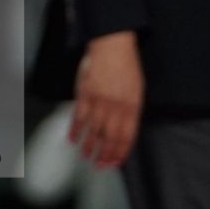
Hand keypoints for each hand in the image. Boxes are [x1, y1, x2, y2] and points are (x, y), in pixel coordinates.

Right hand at [69, 30, 142, 168]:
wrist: (112, 43)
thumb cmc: (126, 66)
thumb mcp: (137, 89)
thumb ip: (131, 111)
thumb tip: (124, 133)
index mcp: (132, 105)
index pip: (126, 137)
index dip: (120, 153)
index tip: (114, 163)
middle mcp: (116, 106)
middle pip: (109, 137)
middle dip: (104, 155)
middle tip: (99, 165)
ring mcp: (99, 99)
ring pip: (93, 130)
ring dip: (88, 145)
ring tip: (85, 155)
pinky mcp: (85, 93)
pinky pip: (79, 116)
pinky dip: (75, 129)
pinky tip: (72, 138)